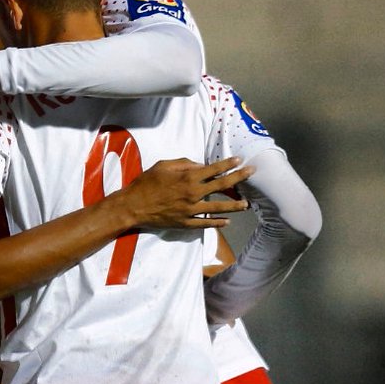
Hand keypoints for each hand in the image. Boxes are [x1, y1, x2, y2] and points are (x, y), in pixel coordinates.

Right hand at [118, 156, 252, 228]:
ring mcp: (191, 210)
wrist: (132, 207)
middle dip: (239, 178)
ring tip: (246, 204)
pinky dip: (218, 223)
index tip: (240, 159)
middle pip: (222, 186)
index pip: (214, 169)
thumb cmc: (146, 183)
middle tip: (252, 172)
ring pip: (219, 208)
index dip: (228, 164)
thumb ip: (183, 163)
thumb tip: (200, 165)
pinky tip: (227, 221)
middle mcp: (193, 194)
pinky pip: (206, 223)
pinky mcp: (186, 223)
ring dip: (235, 205)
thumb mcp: (163, 166)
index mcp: (188, 177)